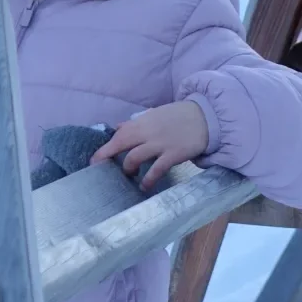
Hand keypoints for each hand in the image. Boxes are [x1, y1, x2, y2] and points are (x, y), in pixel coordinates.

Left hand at [91, 101, 208, 189]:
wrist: (207, 117)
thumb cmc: (179, 116)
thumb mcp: (155, 114)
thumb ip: (136, 122)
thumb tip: (118, 127)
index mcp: (143, 121)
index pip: (118, 134)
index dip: (105, 148)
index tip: (94, 160)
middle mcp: (148, 131)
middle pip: (120, 143)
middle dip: (107, 157)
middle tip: (100, 171)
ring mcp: (160, 143)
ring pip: (134, 157)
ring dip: (128, 169)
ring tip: (129, 176)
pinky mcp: (173, 154)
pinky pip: (156, 169)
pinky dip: (147, 179)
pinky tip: (144, 186)